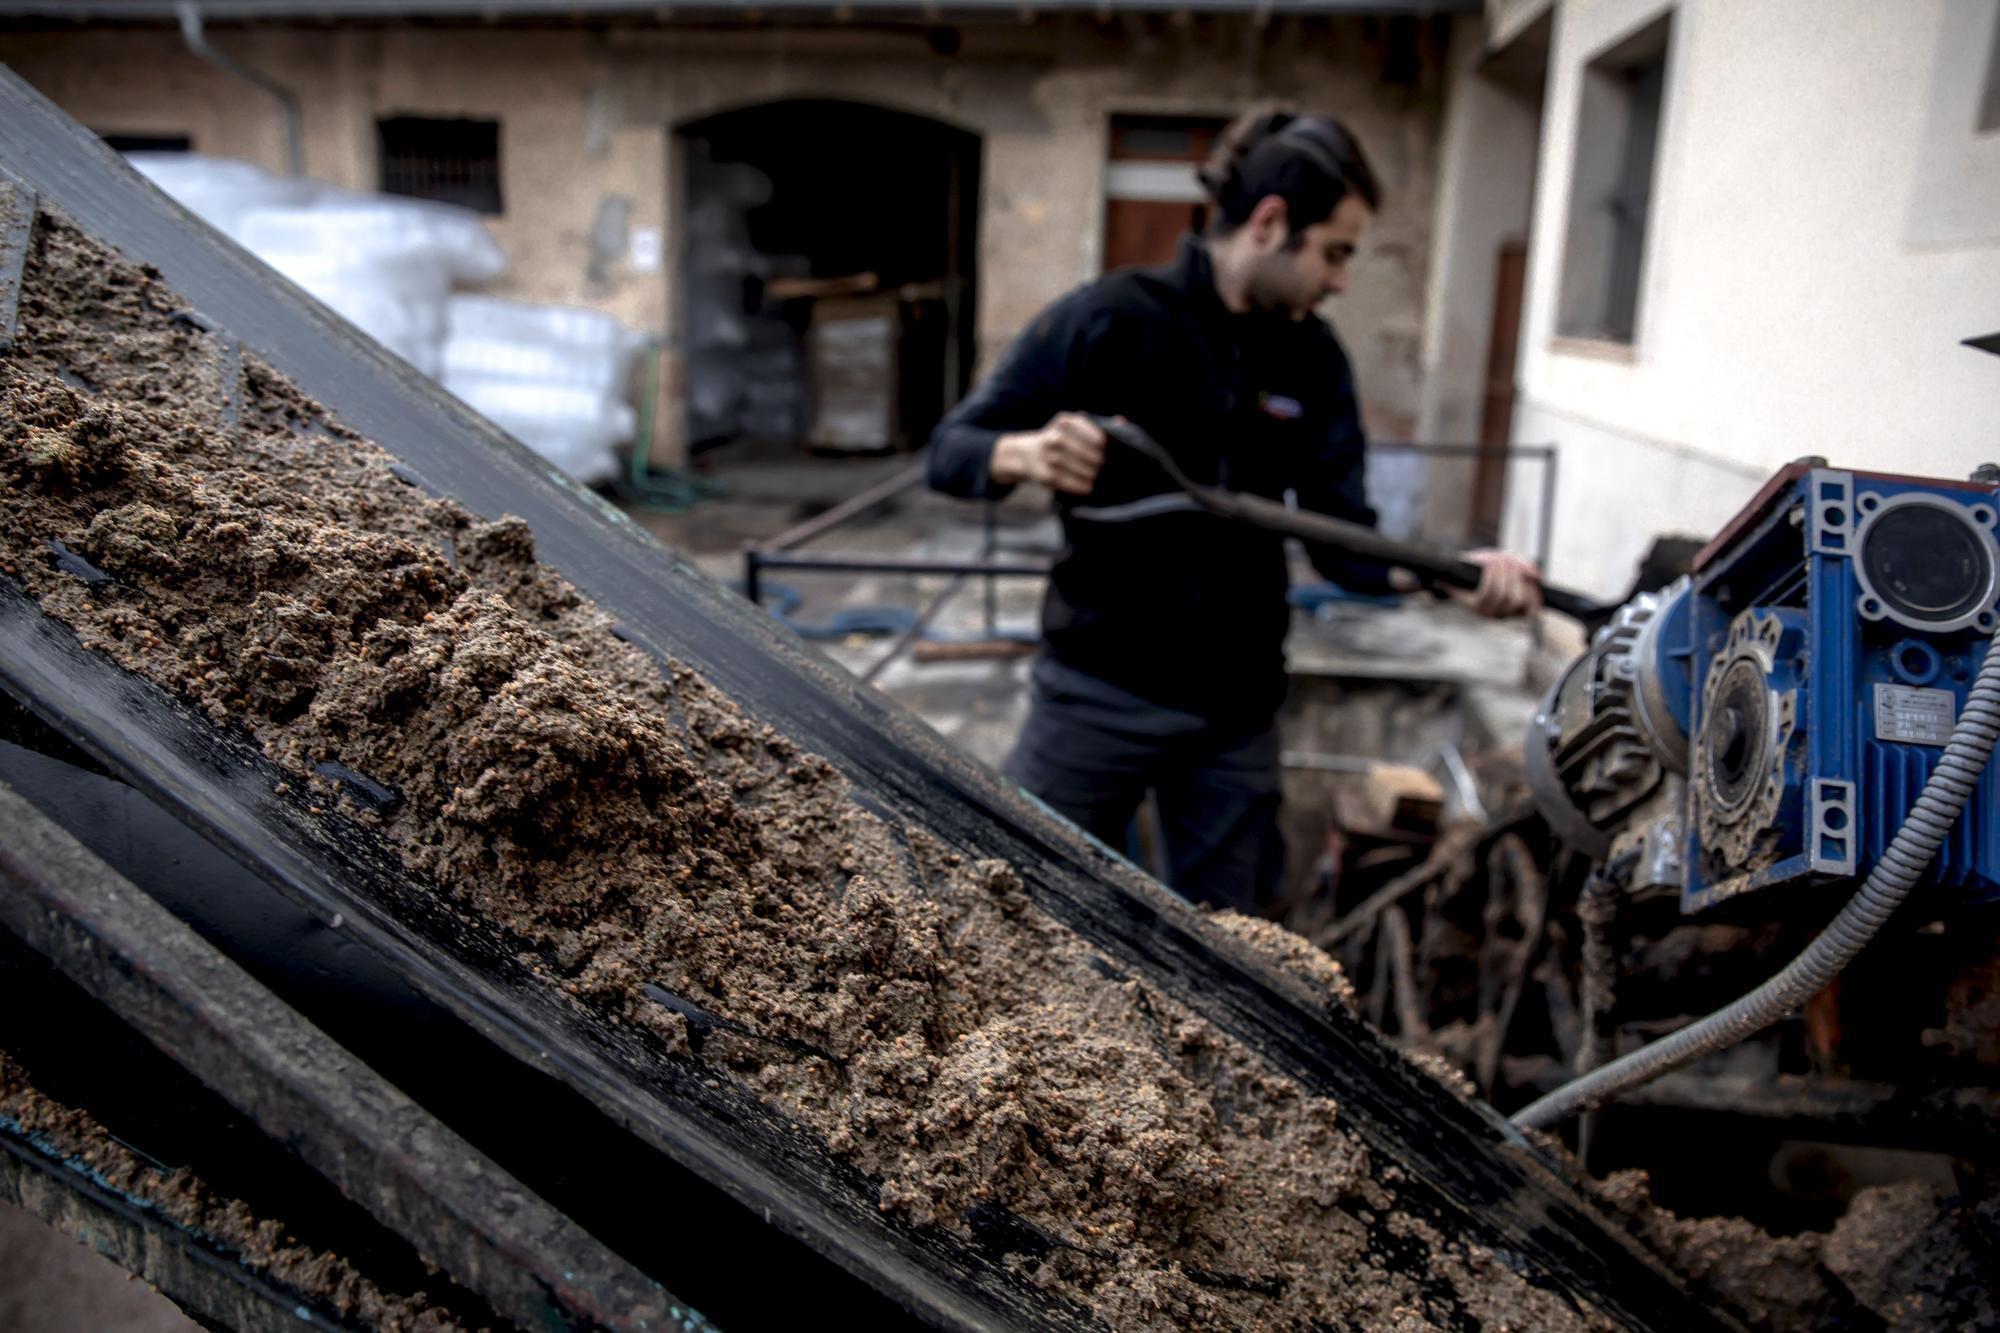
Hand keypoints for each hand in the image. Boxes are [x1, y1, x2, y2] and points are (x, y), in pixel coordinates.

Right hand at [989, 412, 1108, 495]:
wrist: (1025, 454)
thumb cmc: (1058, 439)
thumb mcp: (1071, 427)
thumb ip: (1096, 424)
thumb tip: (1121, 421)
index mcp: (1066, 422)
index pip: (1098, 438)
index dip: (1106, 448)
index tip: (1108, 452)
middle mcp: (1056, 438)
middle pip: (1093, 456)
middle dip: (1101, 464)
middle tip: (1104, 468)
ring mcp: (1050, 457)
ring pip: (1084, 471)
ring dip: (1093, 476)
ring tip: (1097, 477)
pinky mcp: (1046, 475)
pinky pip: (1072, 483)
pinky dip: (1082, 486)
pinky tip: (1088, 486)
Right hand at [1388, 550, 1541, 618]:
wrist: (1478, 581)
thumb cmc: (1463, 573)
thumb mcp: (1446, 570)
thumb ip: (1421, 577)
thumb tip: (1399, 579)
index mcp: (1472, 605)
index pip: (1489, 595)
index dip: (1494, 575)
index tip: (1491, 559)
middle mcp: (1491, 613)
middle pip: (1508, 595)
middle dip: (1508, 571)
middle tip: (1501, 557)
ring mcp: (1509, 614)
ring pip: (1522, 598)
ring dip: (1520, 576)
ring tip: (1512, 563)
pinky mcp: (1524, 610)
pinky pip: (1534, 606)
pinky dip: (1535, 590)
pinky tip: (1529, 577)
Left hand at [1456, 548, 1541, 618]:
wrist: (1458, 568)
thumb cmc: (1486, 566)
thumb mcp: (1509, 561)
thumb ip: (1523, 566)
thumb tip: (1535, 575)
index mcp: (1516, 607)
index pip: (1534, 611)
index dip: (1535, 594)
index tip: (1531, 577)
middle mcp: (1504, 614)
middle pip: (1518, 599)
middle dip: (1516, 577)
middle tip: (1509, 562)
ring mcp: (1488, 612)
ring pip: (1504, 596)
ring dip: (1504, 574)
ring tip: (1499, 560)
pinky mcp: (1474, 607)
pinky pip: (1488, 593)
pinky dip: (1492, 576)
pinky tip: (1491, 565)